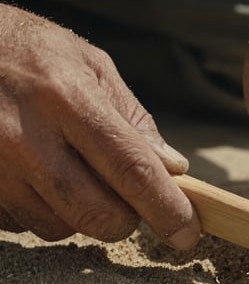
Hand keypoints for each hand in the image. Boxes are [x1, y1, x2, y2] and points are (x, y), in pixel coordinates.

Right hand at [0, 4, 199, 247]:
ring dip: (82, 212)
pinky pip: (26, 224)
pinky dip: (46, 209)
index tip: (186, 232)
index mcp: (67, 98)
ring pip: (61, 227)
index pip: (131, 168)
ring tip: (72, 168)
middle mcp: (26, 138)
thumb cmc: (32, 52)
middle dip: (126, 219)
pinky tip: (38, 174)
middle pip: (99, 213)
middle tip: (128, 196)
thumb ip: (133, 118)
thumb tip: (171, 166)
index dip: (166, 207)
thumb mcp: (90, 66)